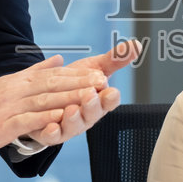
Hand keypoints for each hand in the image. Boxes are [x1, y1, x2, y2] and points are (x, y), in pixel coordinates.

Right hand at [0, 54, 106, 156]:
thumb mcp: (8, 84)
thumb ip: (34, 72)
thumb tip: (59, 60)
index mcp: (19, 82)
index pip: (53, 75)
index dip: (78, 74)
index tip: (100, 73)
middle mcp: (16, 91)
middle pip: (52, 85)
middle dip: (79, 83)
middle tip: (102, 82)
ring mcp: (8, 108)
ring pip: (43, 101)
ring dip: (68, 99)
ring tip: (89, 97)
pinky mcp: (1, 126)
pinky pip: (26, 121)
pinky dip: (45, 119)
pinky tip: (61, 118)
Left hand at [21, 39, 144, 145]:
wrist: (47, 94)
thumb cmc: (74, 84)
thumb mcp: (94, 68)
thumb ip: (114, 59)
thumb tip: (135, 45)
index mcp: (99, 101)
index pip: (109, 100)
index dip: (111, 97)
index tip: (111, 91)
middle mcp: (86, 115)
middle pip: (93, 113)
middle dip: (92, 106)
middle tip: (90, 95)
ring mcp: (70, 125)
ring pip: (74, 126)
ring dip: (73, 119)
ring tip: (71, 110)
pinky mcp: (51, 133)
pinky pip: (52, 136)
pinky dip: (52, 132)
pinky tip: (51, 126)